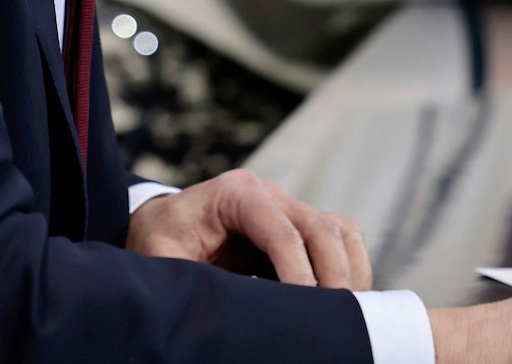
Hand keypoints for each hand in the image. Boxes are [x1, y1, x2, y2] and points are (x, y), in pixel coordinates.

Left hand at [126, 169, 371, 289]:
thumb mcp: (158, 256)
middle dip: (333, 274)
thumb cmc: (159, 240)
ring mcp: (289, 208)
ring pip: (340, 231)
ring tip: (346, 312)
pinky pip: (342, 239)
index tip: (304, 306)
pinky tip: (344, 301)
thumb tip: (212, 302)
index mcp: (235, 193)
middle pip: (321, 228)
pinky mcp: (301, 227)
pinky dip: (353, 267)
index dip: (297, 271)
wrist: (163, 227)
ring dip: (350, 271)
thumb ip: (180, 272)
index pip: (281, 231)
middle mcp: (269, 194)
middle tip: (333, 318)